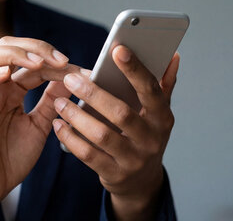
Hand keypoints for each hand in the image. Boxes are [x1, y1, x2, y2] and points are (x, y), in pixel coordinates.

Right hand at [0, 37, 80, 220]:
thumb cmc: (11, 159)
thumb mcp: (40, 125)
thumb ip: (52, 101)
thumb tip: (74, 79)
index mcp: (11, 89)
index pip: (31, 60)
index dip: (54, 60)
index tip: (81, 70)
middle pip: (6, 46)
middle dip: (35, 47)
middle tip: (61, 60)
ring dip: (12, 54)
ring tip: (38, 63)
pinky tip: (6, 76)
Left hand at [52, 45, 178, 220]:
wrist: (142, 182)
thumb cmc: (145, 135)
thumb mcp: (158, 113)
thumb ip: (163, 83)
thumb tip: (173, 55)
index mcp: (162, 117)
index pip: (151, 90)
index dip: (135, 70)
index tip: (118, 50)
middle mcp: (151, 139)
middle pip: (121, 113)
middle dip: (93, 94)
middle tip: (70, 78)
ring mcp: (134, 159)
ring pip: (102, 135)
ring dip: (77, 116)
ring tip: (60, 101)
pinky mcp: (115, 174)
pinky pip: (88, 155)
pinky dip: (71, 139)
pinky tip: (58, 125)